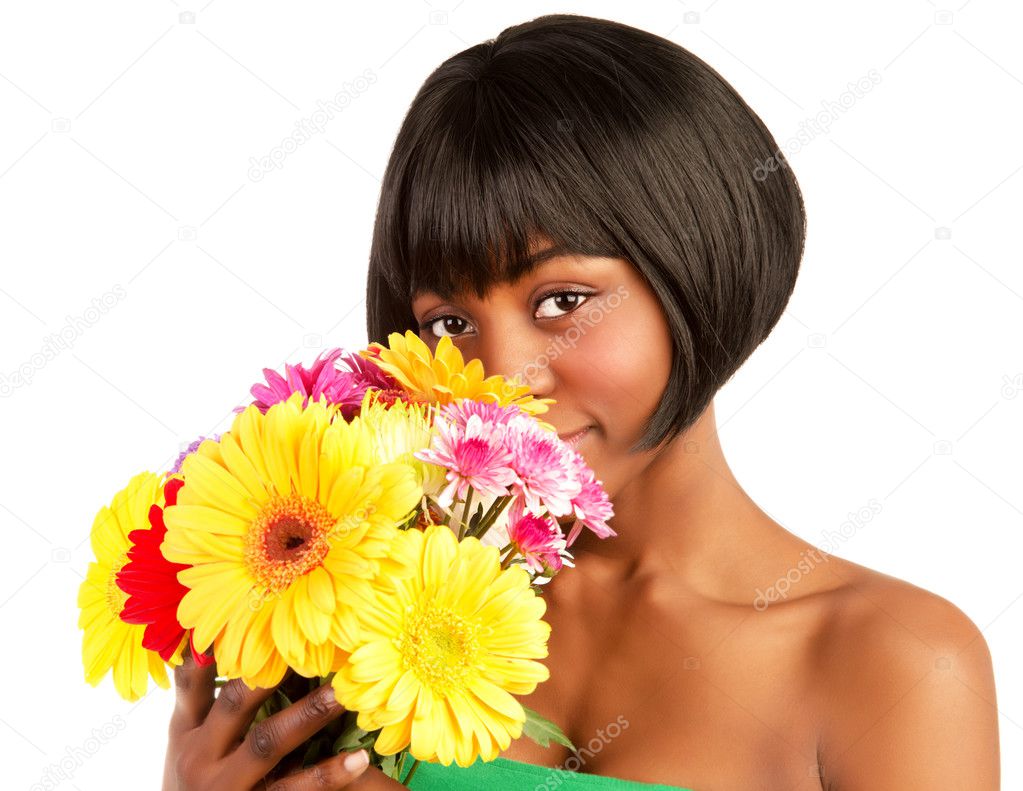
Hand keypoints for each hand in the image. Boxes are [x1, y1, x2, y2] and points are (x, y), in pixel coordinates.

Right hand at [164, 649, 408, 789]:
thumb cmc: (194, 785)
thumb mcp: (183, 744)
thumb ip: (196, 696)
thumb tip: (204, 635)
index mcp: (186, 734)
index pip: (192, 682)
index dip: (213, 647)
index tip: (242, 612)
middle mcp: (201, 758)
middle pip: (235, 704)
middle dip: (271, 671)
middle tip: (309, 642)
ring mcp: (229, 786)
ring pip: (268, 743)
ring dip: (308, 714)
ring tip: (343, 693)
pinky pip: (295, 789)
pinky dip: (328, 774)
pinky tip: (359, 758)